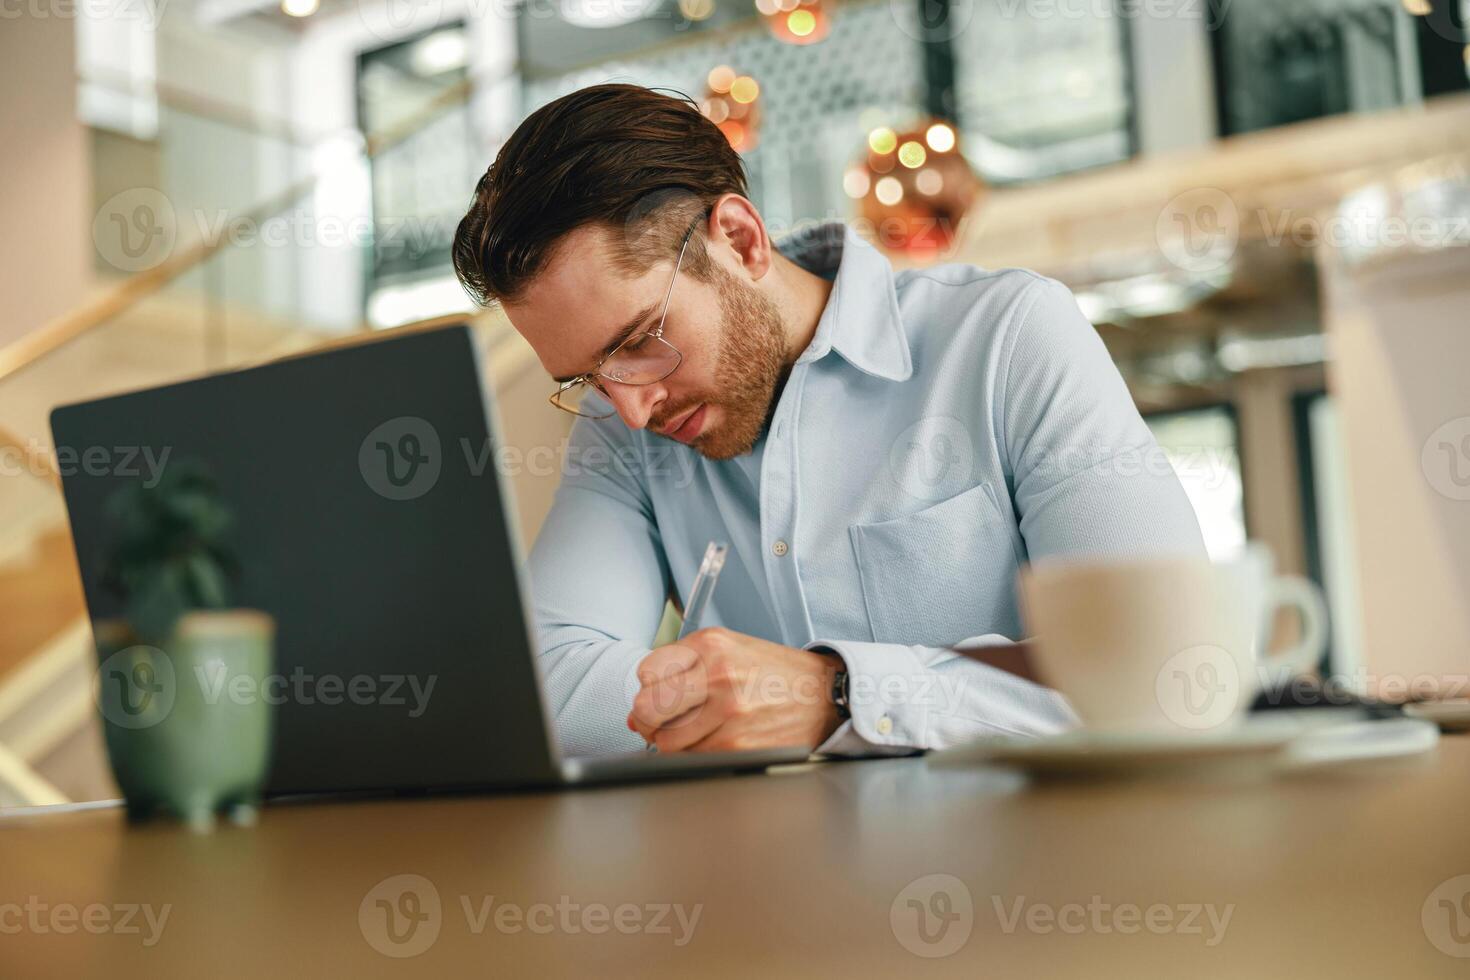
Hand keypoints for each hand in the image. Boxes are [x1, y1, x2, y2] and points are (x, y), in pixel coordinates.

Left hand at [627, 627, 841, 752]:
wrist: (824, 694)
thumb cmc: (773, 672)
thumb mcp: (729, 649)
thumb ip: (681, 670)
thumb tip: (637, 714)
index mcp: (712, 645)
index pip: (646, 671)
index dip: (650, 686)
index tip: (662, 692)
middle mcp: (718, 675)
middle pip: (647, 708)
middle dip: (648, 718)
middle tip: (661, 720)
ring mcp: (728, 713)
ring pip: (666, 741)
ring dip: (672, 741)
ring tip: (695, 730)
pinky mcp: (737, 745)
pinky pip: (692, 758)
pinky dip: (695, 754)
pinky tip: (714, 740)